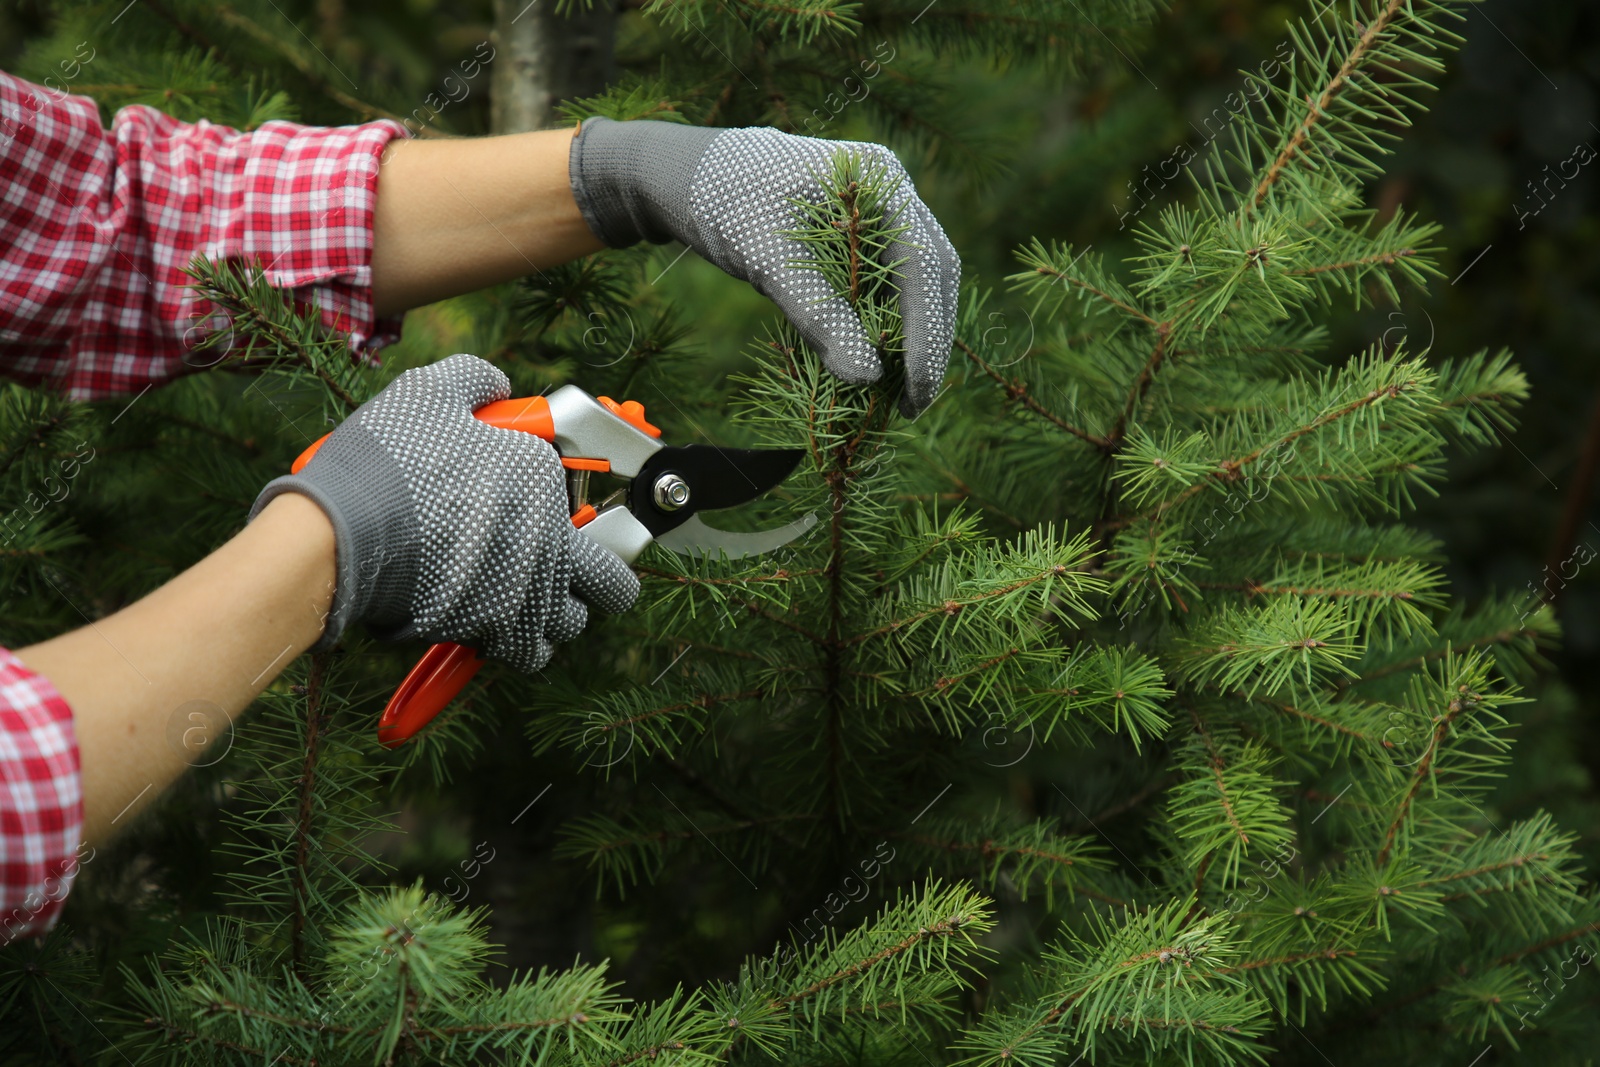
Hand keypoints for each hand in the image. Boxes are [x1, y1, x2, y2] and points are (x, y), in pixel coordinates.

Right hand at [249, 354, 638, 671]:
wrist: (341, 532)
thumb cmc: (386, 461)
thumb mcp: (428, 391)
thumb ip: (474, 380)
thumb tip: (496, 384)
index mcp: (542, 476)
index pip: (587, 495)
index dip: (569, 500)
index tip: (539, 504)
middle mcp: (549, 538)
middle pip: (611, 581)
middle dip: (602, 580)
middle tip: (577, 573)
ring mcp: (527, 590)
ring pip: (569, 622)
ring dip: (554, 614)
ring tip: (524, 599)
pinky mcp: (495, 629)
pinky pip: (529, 654)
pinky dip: (518, 646)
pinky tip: (497, 626)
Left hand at [568, 117, 959, 417]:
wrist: (689, 178)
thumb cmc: (726, 206)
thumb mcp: (770, 262)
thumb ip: (820, 317)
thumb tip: (867, 379)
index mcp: (879, 181)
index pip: (924, 266)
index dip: (927, 334)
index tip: (917, 391)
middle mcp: (892, 191)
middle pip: (934, 275)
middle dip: (929, 342)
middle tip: (914, 405)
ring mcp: (883, 210)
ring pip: (919, 282)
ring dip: (914, 337)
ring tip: (898, 394)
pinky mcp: (864, 234)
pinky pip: (891, 283)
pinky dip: (889, 323)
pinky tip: (876, 362)